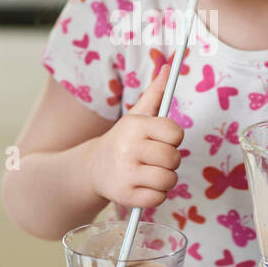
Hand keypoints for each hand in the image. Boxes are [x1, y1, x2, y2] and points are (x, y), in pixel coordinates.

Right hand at [89, 63, 183, 208]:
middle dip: (171, 161)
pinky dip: (156, 195)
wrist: (93, 168)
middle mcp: (129, 148)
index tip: (164, 139)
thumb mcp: (136, 116)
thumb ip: (155, 93)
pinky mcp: (125, 196)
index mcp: (135, 126)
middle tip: (157, 159)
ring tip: (151, 173)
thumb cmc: (124, 140)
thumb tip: (169, 68)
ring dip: (165, 179)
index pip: (174, 132)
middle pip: (173, 158)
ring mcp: (126, 173)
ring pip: (169, 180)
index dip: (174, 138)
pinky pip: (158, 199)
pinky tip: (143, 187)